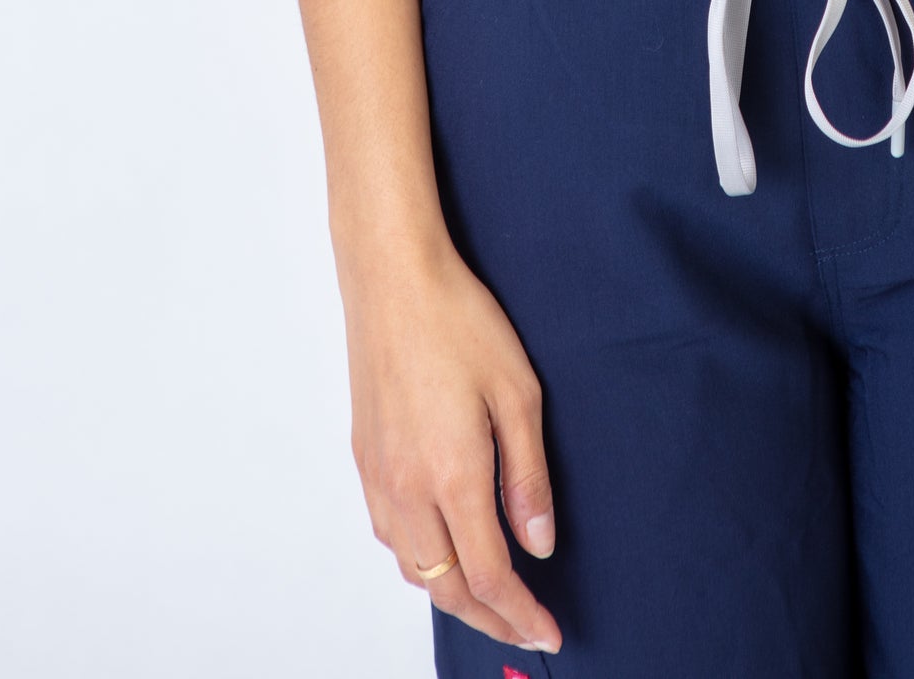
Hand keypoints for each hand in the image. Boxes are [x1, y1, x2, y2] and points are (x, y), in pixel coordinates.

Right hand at [343, 236, 562, 653]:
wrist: (393, 279)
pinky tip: (443, 549)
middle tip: (526, 628)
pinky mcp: (364, 459)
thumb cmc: (460, 322)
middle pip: (447, 587)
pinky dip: (420, 562)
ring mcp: (379, 477)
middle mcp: (407, 490)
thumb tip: (539, 546)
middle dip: (489, 618)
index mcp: (452, 477)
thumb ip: (528, 477)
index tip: (549, 634)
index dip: (521, 613)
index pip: (489, 575)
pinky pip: (390, 535)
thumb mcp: (518, 393)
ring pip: (412, 569)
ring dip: (452, 595)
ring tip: (491, 597)